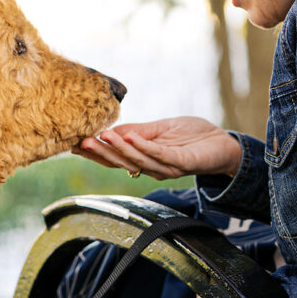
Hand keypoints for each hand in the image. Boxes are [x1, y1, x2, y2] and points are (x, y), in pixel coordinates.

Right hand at [72, 116, 242, 179]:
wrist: (224, 144)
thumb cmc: (193, 136)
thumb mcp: (161, 129)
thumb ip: (138, 132)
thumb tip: (109, 131)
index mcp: (145, 158)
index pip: (115, 158)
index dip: (94, 152)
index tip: (72, 144)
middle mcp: (153, 167)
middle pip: (121, 163)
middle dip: (99, 153)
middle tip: (78, 142)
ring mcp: (167, 167)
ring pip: (137, 160)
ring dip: (118, 149)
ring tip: (101, 136)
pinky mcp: (182, 162)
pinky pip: (159, 155)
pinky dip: (144, 147)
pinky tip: (130, 138)